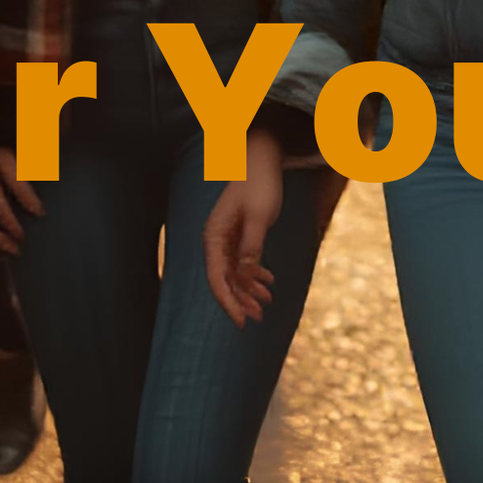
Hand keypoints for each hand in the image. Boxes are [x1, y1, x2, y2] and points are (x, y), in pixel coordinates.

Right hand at [204, 130, 285, 326]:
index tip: (241, 321)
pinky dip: (255, 275)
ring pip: (234, 274)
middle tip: (258, 319)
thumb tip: (247, 274)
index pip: (217, 278)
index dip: (228, 303)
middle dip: (240, 302)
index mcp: (213, 236)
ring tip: (267, 304)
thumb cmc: (260, 185)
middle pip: (224, 280)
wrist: (261, 160)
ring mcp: (226, 239)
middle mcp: (215, 241)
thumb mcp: (260, 216)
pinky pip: (242, 263)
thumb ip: (252, 244)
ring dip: (249, 290)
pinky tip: (269, 283)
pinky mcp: (238, 236)